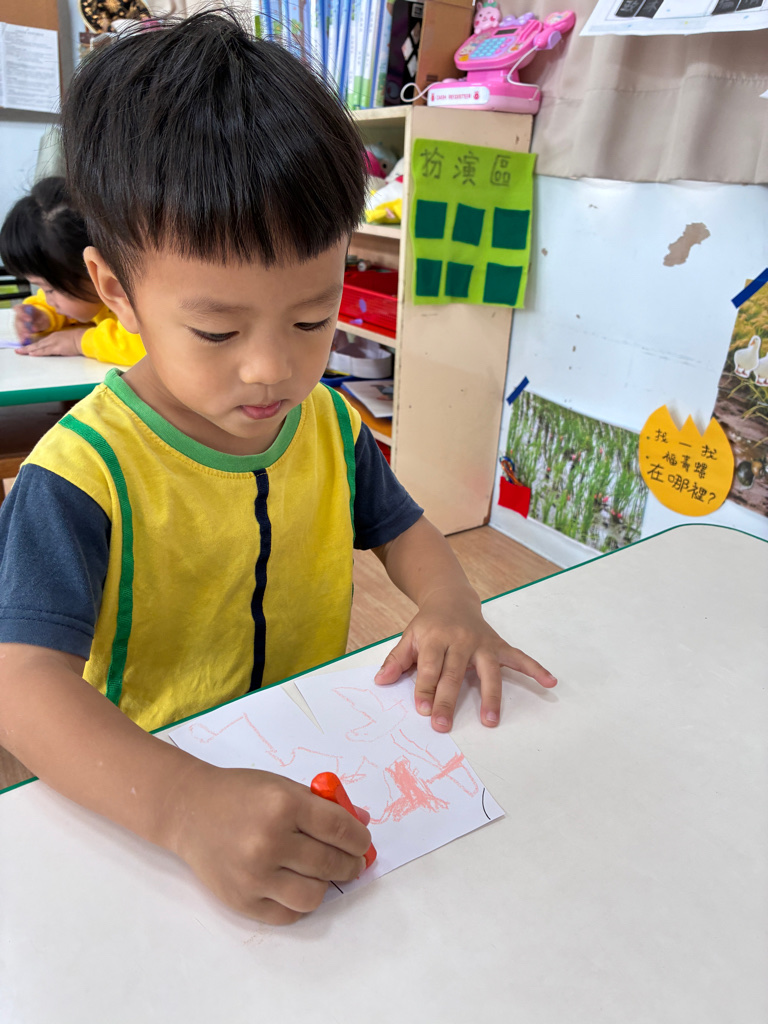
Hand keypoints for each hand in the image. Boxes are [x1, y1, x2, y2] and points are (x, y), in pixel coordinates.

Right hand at [13, 304, 50, 340]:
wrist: (41, 320)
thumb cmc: (42, 317)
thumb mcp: (43, 319)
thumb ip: (39, 323)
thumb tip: (34, 329)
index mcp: (23, 308)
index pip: (18, 308)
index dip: (22, 314)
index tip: (29, 320)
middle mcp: (18, 315)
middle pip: (18, 320)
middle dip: (22, 327)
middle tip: (28, 333)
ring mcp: (18, 322)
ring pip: (17, 327)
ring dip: (21, 334)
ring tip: (25, 339)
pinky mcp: (19, 329)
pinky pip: (18, 333)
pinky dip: (21, 337)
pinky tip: (23, 342)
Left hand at [15, 327, 84, 356]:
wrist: (85, 339)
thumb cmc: (80, 339)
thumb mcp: (68, 339)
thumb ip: (62, 342)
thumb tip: (60, 347)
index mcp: (55, 336)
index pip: (41, 342)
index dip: (33, 345)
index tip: (26, 348)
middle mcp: (52, 338)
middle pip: (37, 344)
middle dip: (27, 347)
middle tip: (18, 350)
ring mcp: (54, 343)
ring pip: (39, 347)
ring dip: (28, 350)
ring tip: (20, 352)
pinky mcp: (58, 348)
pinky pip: (45, 351)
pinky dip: (38, 352)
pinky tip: (31, 354)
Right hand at [167, 762, 371, 923]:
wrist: (190, 811)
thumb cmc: (241, 794)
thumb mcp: (283, 787)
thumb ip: (323, 806)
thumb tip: (361, 825)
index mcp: (283, 805)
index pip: (339, 829)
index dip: (359, 839)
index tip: (363, 844)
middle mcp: (269, 841)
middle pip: (330, 864)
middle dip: (350, 864)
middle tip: (351, 862)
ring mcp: (254, 875)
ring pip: (313, 896)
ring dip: (324, 885)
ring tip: (321, 874)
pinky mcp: (241, 901)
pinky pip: (288, 914)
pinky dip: (299, 903)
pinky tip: (296, 885)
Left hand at [374, 587, 555, 732]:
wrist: (451, 598)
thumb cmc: (428, 625)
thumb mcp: (409, 636)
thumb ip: (397, 659)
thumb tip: (380, 681)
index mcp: (435, 637)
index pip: (429, 667)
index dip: (425, 689)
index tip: (422, 711)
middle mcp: (460, 639)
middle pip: (454, 673)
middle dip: (447, 699)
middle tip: (443, 725)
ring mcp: (482, 643)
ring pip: (488, 671)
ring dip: (490, 696)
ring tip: (491, 721)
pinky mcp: (498, 645)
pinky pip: (519, 657)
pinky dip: (535, 669)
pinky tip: (549, 682)